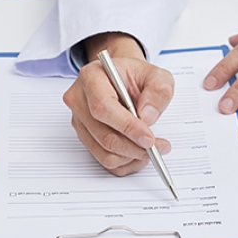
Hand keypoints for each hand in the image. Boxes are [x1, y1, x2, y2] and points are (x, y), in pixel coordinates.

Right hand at [64, 33, 172, 175]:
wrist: (123, 78)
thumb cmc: (136, 75)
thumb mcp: (156, 75)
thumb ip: (158, 91)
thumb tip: (147, 116)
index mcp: (92, 77)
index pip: (103, 107)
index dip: (127, 127)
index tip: (149, 138)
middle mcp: (79, 100)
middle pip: (103, 135)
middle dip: (134, 147)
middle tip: (158, 147)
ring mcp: (80, 121)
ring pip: (104, 152)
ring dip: (132, 157)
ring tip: (152, 149)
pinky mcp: (85, 137)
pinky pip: (104, 160)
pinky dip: (126, 162)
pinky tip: (139, 152)